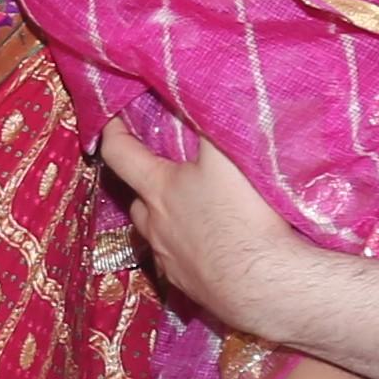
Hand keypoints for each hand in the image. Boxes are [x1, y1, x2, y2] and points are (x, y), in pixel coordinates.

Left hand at [101, 120, 308, 338]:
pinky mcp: (189, 286)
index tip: (113, 120)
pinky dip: (185, 249)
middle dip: (143, 183)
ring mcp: (169, 261)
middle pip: (137, 200)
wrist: (264, 284)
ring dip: (163, 219)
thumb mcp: (227, 156)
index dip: (114, 132)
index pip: (120, 154)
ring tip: (187, 209)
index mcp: (159, 190)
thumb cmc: (243, 216)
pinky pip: (177, 262)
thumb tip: (196, 92)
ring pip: (155, 234)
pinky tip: (208, 246)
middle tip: (162, 169)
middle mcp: (155, 227)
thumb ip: (209, 123)